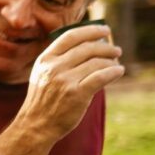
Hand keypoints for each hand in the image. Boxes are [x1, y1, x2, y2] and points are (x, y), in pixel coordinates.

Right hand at [21, 25, 123, 139]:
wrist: (36, 125)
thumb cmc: (44, 99)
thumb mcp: (43, 74)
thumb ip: (60, 60)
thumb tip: (91, 44)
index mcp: (45, 59)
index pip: (71, 36)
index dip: (90, 30)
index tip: (104, 30)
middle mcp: (54, 67)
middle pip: (87, 48)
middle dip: (106, 47)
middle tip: (116, 50)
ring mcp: (65, 80)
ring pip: (97, 62)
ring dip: (111, 61)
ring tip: (116, 64)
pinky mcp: (77, 94)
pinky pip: (102, 77)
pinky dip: (114, 72)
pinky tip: (119, 72)